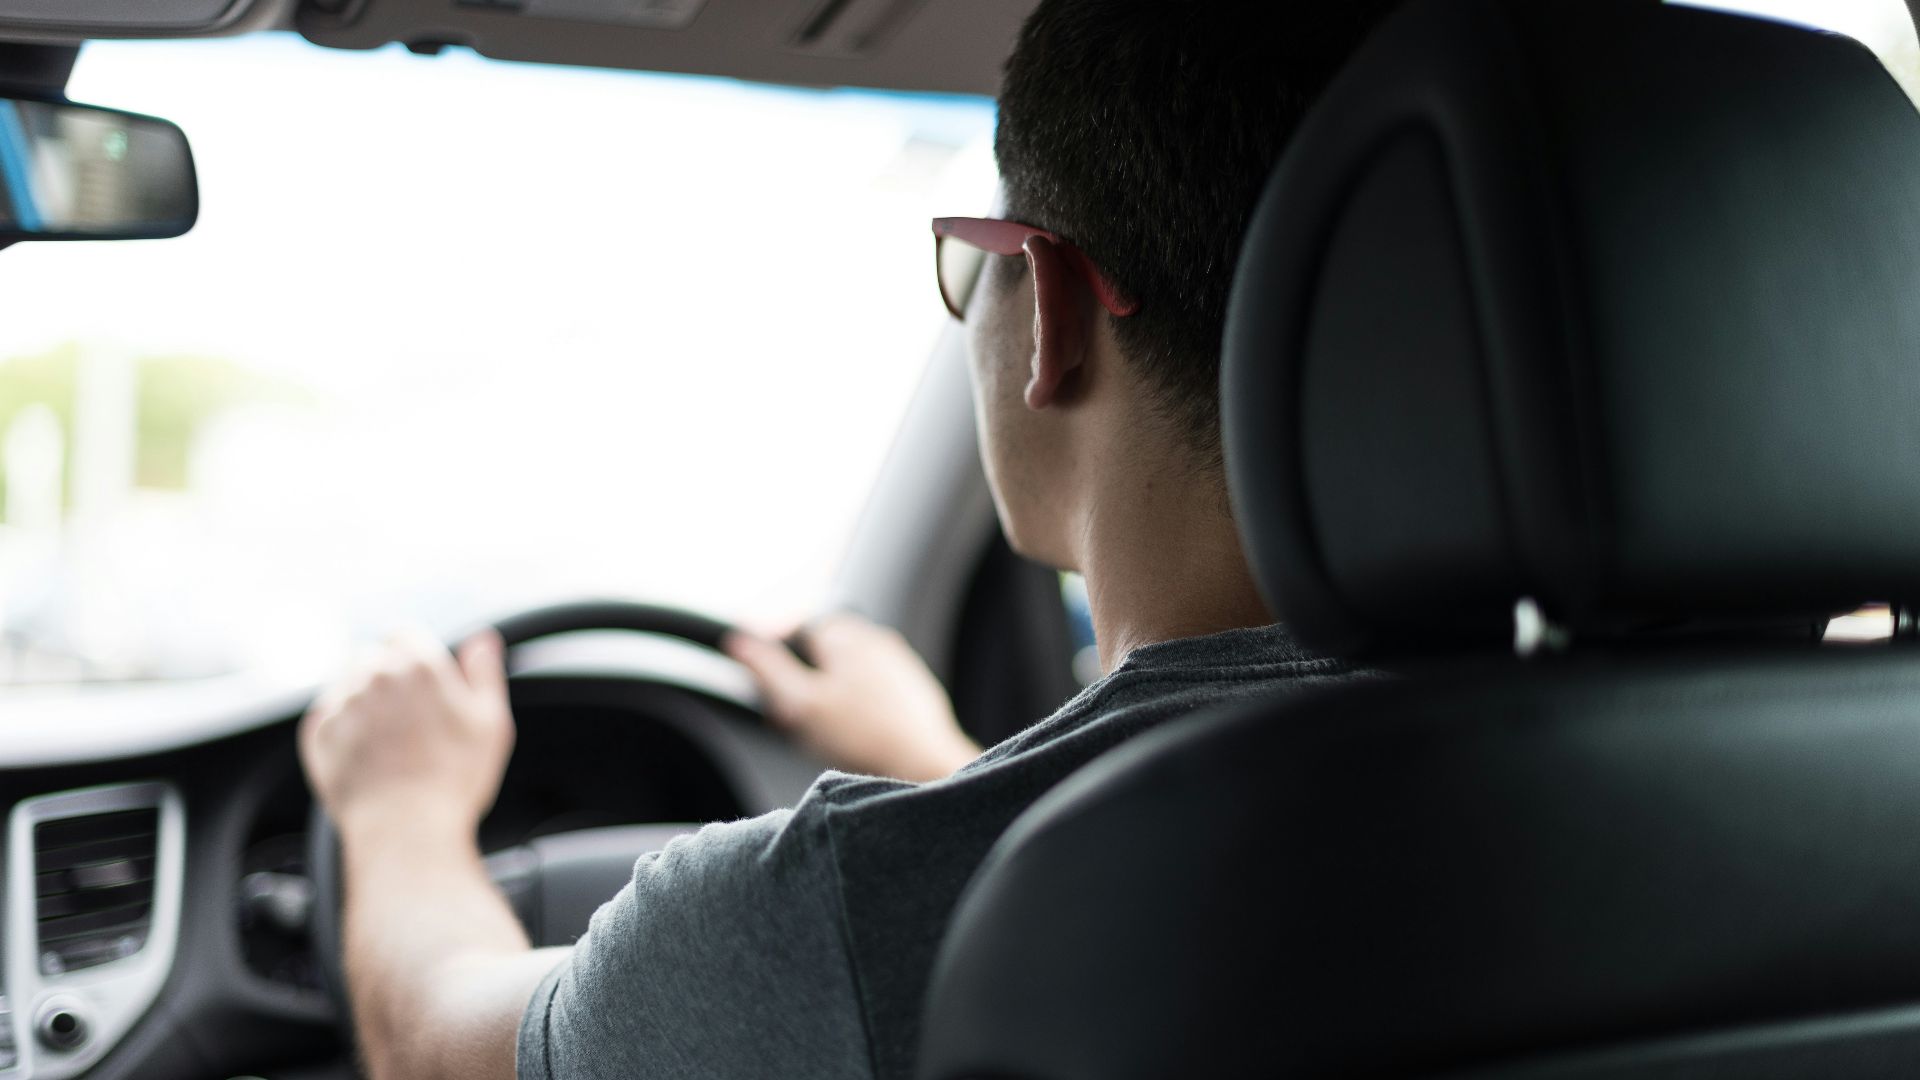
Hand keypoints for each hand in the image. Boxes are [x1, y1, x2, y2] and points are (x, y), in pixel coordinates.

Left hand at [300, 630, 514, 839]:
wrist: (405, 830)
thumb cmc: (454, 781)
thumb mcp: (491, 723)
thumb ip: (484, 672)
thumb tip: (482, 640)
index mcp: (418, 665)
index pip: (403, 634)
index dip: (413, 655)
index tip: (420, 684)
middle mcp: (374, 676)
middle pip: (372, 657)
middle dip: (386, 679)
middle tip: (407, 720)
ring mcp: (342, 704)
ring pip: (346, 685)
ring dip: (362, 702)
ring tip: (386, 742)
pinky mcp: (318, 734)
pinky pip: (327, 717)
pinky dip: (341, 729)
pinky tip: (365, 755)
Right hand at [725, 614, 978, 782]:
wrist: (925, 765)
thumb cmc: (864, 737)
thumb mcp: (800, 704)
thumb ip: (767, 669)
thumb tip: (739, 642)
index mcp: (844, 634)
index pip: (795, 630)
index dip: (776, 661)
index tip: (774, 694)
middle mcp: (874, 638)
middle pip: (821, 653)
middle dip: (804, 681)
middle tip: (797, 719)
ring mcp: (897, 662)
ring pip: (846, 673)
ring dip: (829, 696)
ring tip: (827, 733)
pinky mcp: (912, 688)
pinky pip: (872, 691)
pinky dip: (857, 708)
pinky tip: (856, 737)